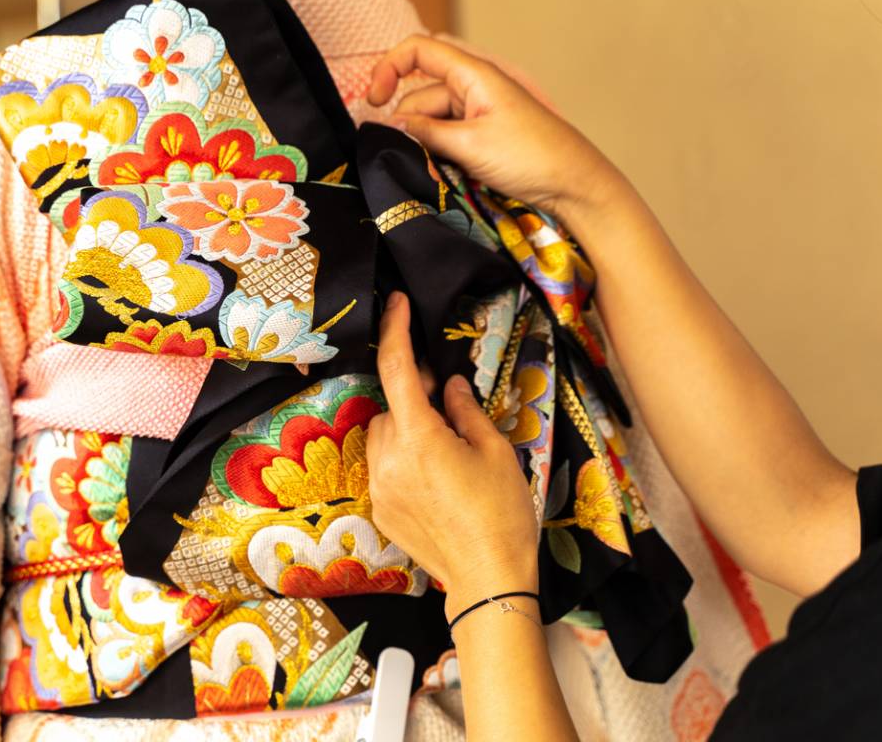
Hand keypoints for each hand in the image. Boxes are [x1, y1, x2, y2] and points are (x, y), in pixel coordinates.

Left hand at [366, 292, 539, 618]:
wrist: (488, 579)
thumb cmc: (502, 513)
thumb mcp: (494, 452)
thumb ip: (465, 410)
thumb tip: (448, 384)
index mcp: (418, 438)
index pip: (397, 370)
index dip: (396, 331)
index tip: (397, 303)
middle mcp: (388, 459)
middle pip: (390, 407)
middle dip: (414, 396)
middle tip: (447, 397)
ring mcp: (380, 487)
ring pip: (383, 437)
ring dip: (406, 428)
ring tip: (447, 444)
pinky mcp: (381, 510)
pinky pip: (384, 467)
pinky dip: (403, 458)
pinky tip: (437, 476)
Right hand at [367, 34, 637, 231]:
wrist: (573, 184)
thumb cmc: (531, 156)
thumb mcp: (469, 145)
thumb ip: (426, 132)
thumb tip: (391, 125)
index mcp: (473, 75)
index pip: (419, 51)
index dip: (389, 67)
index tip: (374, 100)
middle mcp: (473, 89)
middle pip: (420, 95)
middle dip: (406, 124)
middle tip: (403, 155)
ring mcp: (477, 114)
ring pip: (431, 122)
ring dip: (423, 145)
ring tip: (431, 172)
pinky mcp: (481, 137)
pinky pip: (446, 138)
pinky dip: (437, 154)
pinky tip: (440, 174)